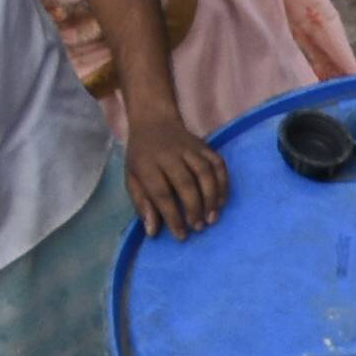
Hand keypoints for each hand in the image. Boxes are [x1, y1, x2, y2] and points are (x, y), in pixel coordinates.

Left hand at [121, 113, 230, 237]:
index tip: (181, 235)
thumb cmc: (141, 156)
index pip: (161, 193)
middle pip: (185, 183)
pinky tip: (222, 201)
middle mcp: (169, 155)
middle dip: (194, 208)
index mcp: (147, 164)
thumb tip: (153, 232)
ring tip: (212, 218)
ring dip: (211, 198)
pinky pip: (218, 164)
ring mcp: (189, 148)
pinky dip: (222, 183)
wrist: (153, 120)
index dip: (172, 216)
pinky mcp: (204, 145)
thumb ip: (142, 204)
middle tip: (198, 228)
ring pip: (205, 173)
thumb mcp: (132, 179)